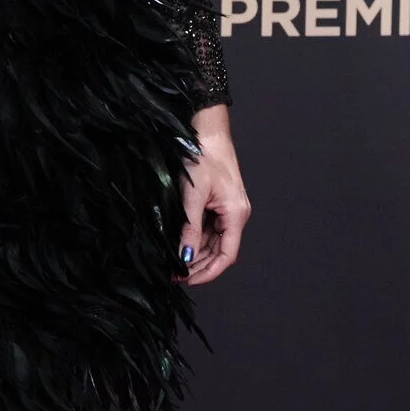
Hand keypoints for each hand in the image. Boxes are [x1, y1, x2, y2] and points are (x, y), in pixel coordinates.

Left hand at [178, 103, 248, 284]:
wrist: (207, 131)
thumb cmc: (202, 157)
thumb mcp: (193, 195)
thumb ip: (190, 228)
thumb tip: (185, 255)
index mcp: (236, 215)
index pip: (227, 256)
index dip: (208, 272)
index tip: (187, 279)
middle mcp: (235, 215)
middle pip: (220, 251)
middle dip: (199, 266)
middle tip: (174, 274)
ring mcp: (227, 209)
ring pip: (213, 241)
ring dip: (196, 254)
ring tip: (174, 264)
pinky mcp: (218, 203)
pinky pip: (209, 228)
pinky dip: (196, 239)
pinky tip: (180, 245)